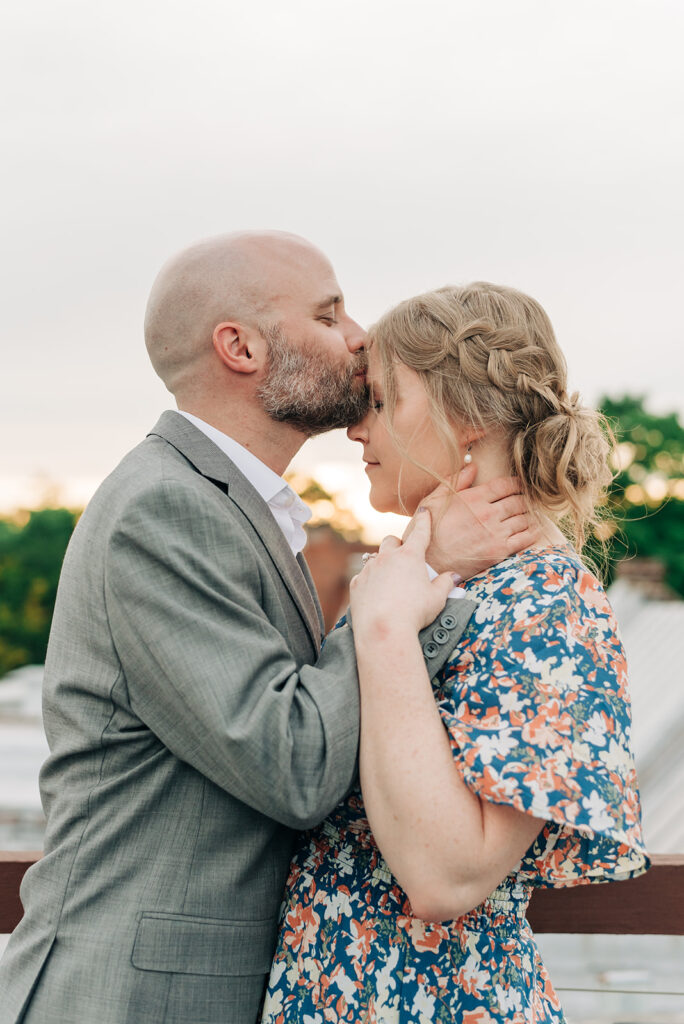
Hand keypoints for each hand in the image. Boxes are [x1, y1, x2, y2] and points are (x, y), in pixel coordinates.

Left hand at [349, 508, 454, 636]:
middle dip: (398, 546)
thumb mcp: (437, 598)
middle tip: (405, 559)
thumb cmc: (415, 613)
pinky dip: (370, 581)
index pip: (419, 532)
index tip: (424, 512)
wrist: (384, 630)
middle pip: (391, 541)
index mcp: (410, 556)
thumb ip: (446, 583)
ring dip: (383, 564)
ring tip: (390, 581)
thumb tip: (454, 576)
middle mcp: (387, 558)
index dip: (423, 520)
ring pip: (375, 558)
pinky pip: (363, 576)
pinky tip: (376, 594)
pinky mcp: (357, 583)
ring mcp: (369, 569)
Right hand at [419, 465, 541, 577]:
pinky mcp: (500, 551)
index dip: (516, 482)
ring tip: (532, 512)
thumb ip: (455, 481)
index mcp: (473, 499)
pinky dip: (533, 532)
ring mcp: (496, 533)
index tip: (520, 484)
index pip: (504, 485)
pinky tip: (535, 529)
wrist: (429, 564)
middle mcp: (488, 514)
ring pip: (524, 518)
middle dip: (525, 498)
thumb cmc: (428, 532)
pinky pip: (525, 538)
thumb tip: (473, 466)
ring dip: (530, 514)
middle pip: (518, 500)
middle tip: (529, 498)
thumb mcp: (434, 500)